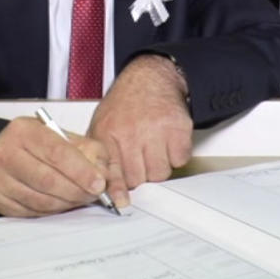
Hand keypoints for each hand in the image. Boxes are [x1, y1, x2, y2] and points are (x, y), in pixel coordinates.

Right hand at [0, 116, 127, 216]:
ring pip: (40, 200)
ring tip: (81, 198)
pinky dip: (52, 211)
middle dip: (76, 191)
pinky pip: (31, 212)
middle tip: (94, 195)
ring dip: (66, 203)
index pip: (56, 152)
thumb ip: (92, 152)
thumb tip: (105, 178)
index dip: (80, 171)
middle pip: (47, 179)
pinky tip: (63, 203)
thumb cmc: (43, 145)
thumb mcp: (68, 138)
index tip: (98, 184)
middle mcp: (5, 152)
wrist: (11, 152)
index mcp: (24, 130)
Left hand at [89, 54, 191, 188]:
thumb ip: (100, 154)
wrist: (151, 76)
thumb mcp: (102, 123)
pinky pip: (179, 159)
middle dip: (140, 173)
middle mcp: (130, 132)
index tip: (121, 202)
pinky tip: (168, 141)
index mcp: (108, 133)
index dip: (116, 189)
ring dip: (159, 164)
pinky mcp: (178, 128)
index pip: (112, 171)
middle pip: (138, 178)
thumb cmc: (126, 103)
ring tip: (154, 147)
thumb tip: (100, 186)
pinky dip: (176, 154)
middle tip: (140, 158)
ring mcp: (155, 130)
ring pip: (160, 172)